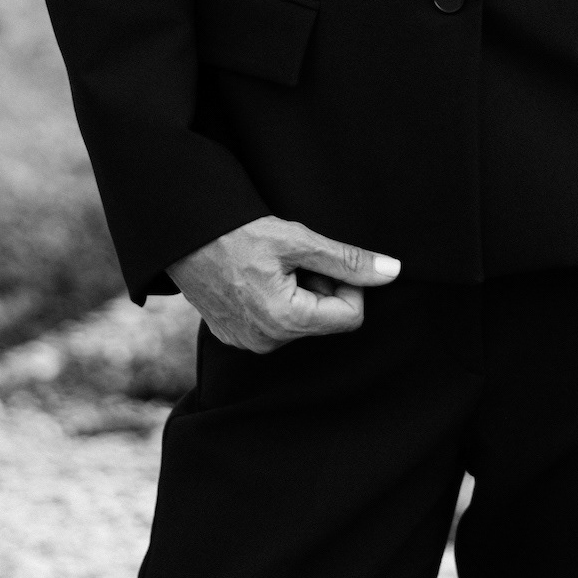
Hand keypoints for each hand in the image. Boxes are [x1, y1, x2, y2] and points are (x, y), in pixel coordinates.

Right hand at [167, 215, 400, 351]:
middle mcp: (267, 344)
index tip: (328, 260)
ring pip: (301, 322)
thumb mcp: (300, 240)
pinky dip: (277, 300)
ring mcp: (248, 344)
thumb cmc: (240, 233)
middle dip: (322, 287)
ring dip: (300, 293)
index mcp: (286, 322)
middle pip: (325, 320)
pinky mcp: (234, 338)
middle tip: (297, 258)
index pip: (351, 317)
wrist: (184, 235)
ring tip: (274, 265)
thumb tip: (393, 272)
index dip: (349, 285)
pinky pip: (275, 325)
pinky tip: (257, 277)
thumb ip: (348, 261)